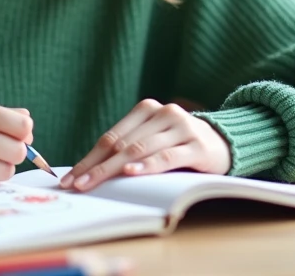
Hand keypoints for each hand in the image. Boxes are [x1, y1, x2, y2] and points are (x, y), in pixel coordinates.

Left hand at [60, 99, 230, 191]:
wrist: (224, 143)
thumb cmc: (179, 146)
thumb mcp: (153, 141)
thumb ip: (129, 149)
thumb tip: (89, 173)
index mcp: (146, 108)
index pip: (110, 136)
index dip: (89, 159)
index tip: (70, 178)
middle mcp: (163, 113)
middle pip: (121, 144)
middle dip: (95, 168)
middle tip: (76, 186)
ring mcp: (181, 127)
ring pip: (139, 150)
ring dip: (113, 169)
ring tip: (94, 184)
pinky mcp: (196, 145)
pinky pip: (166, 156)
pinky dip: (147, 165)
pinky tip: (131, 173)